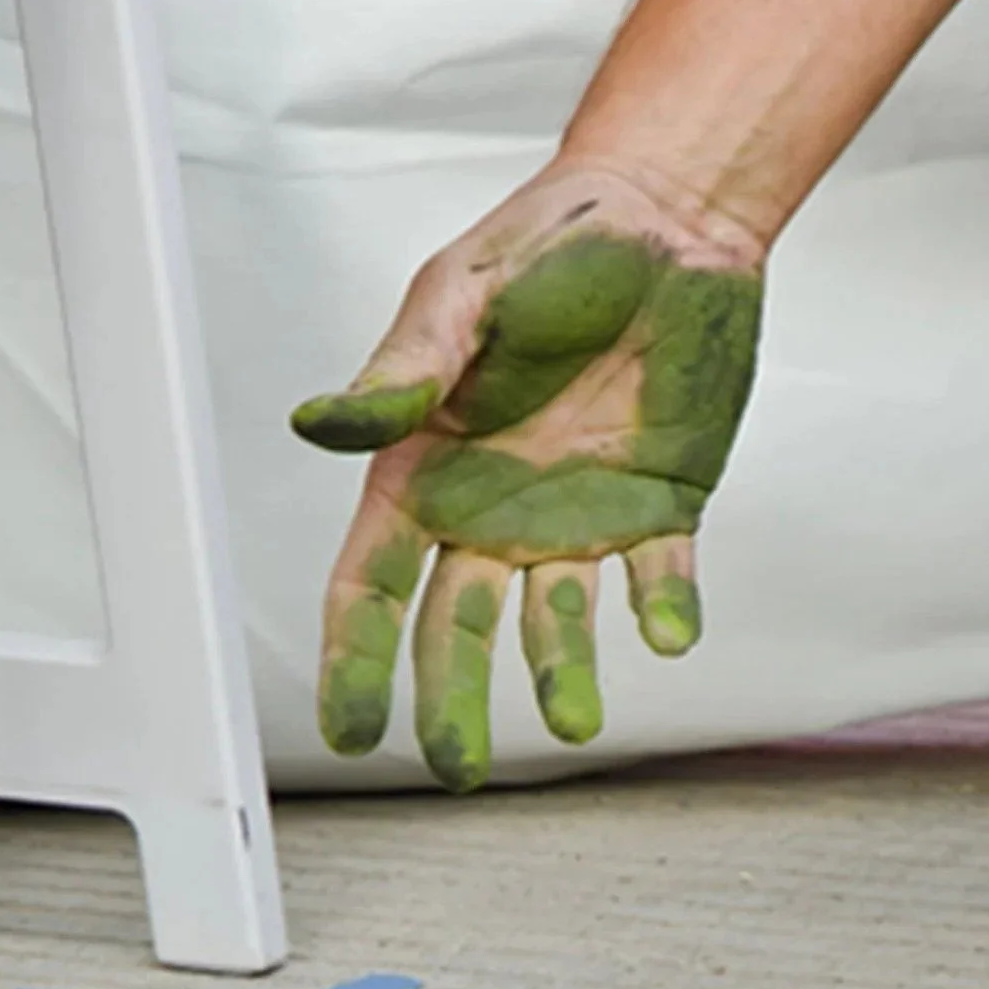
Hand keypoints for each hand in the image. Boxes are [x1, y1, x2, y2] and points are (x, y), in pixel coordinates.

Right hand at [290, 166, 765, 787]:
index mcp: (427, 470)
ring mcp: (578, 519)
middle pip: (456, 631)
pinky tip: (667, 635)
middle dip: (451, 703)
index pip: (372, 585)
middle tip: (454, 769)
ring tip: (574, 723)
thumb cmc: (550, 244)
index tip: (350, 731)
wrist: (669, 219)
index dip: (355, 660)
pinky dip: (664, 613)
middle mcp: (494, 512)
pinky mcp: (660, 509)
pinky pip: (660, 582)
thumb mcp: (462, 297)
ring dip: (561, 675)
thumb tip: (320, 426)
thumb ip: (405, 375)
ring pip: (557, 626)